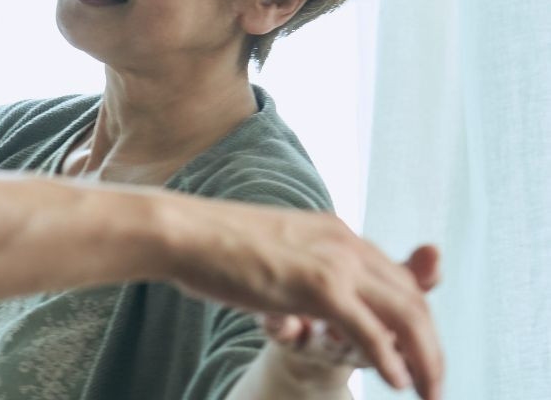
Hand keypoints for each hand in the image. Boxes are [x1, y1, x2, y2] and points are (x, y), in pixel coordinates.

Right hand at [168, 201, 443, 398]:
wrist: (181, 231)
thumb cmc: (210, 243)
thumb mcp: (270, 254)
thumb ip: (296, 269)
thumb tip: (297, 294)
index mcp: (333, 231)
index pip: (395, 275)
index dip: (414, 315)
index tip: (418, 350)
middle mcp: (343, 243)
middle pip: (411, 295)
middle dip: (430, 342)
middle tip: (435, 380)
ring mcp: (334, 263)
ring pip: (404, 314)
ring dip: (424, 357)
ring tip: (428, 389)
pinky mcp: (318, 286)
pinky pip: (370, 330)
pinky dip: (389, 358)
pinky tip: (396, 381)